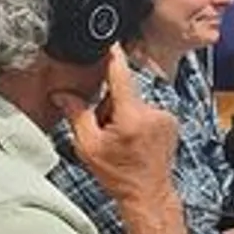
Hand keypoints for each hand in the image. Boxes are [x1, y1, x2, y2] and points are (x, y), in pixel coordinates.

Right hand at [50, 46, 177, 206]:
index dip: (113, 56)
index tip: (109, 41)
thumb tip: (62, 94)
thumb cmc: (119, 175)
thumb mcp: (89, 146)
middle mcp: (154, 113)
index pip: (120, 76)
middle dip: (109, 107)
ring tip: (122, 140)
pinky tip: (135, 140)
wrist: (149, 193)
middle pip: (123, 93)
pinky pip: (147, 111)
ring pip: (135, 103)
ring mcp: (166, 117)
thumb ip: (76, 115)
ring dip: (123, 115)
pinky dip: (137, 120)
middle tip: (107, 132)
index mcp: (132, 116)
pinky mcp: (171, 122)